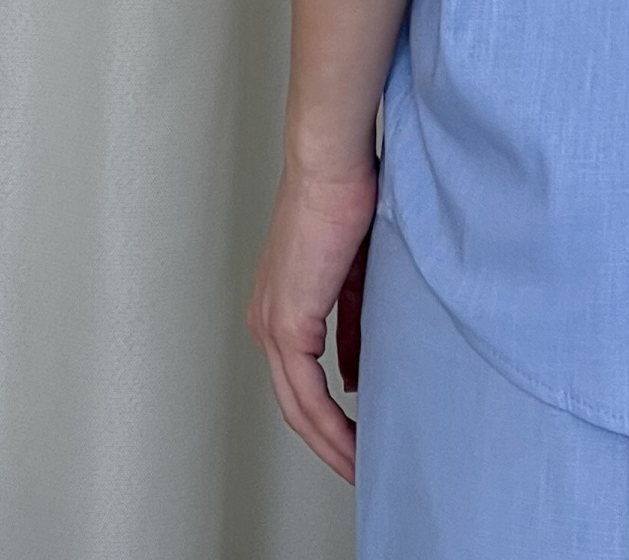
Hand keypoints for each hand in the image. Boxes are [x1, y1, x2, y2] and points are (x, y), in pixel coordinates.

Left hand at [246, 157, 378, 482]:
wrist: (331, 162)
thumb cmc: (347, 194)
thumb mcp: (357, 269)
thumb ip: (355, 318)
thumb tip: (359, 367)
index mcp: (280, 305)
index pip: (301, 378)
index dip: (328, 415)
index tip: (359, 434)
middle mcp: (266, 321)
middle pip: (295, 403)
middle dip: (330, 442)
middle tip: (361, 465)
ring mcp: (272, 324)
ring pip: (297, 406)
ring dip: (331, 441)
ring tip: (362, 464)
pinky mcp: (287, 324)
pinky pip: (306, 392)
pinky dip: (331, 423)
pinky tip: (354, 440)